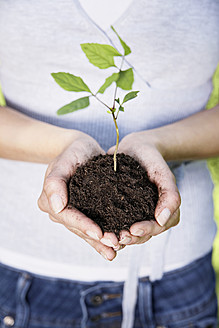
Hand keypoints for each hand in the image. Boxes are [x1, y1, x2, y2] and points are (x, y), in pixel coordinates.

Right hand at [38, 132, 119, 259]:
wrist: (81, 150)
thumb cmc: (73, 152)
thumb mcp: (64, 161)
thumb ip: (55, 181)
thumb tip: (56, 206)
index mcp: (49, 200)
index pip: (66, 216)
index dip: (82, 226)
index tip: (98, 233)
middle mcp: (58, 210)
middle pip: (77, 228)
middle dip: (95, 238)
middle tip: (114, 244)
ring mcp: (71, 213)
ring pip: (85, 232)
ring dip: (100, 243)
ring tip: (115, 251)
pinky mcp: (83, 213)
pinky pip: (91, 228)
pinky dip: (101, 240)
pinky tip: (113, 249)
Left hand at [108, 131, 180, 245]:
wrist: (136, 147)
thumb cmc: (152, 159)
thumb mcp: (163, 173)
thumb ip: (169, 195)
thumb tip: (162, 220)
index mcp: (165, 210)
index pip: (158, 227)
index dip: (147, 231)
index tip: (133, 230)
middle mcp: (151, 216)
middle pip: (143, 235)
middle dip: (131, 239)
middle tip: (117, 238)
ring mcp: (136, 214)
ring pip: (130, 233)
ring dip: (120, 238)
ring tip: (107, 238)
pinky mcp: (121, 210)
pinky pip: (116, 223)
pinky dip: (110, 229)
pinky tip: (99, 230)